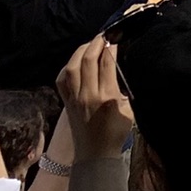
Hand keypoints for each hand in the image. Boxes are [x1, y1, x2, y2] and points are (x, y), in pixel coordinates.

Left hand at [57, 38, 132, 158]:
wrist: (95, 155)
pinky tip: (75, 62)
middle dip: (96, 43)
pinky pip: (62, 79)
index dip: (111, 46)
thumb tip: (117, 68)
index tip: (116, 37)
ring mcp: (74, 98)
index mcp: (108, 96)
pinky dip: (68, 66)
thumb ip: (122, 88)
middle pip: (88, 60)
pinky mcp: (66, 102)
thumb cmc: (116, 133)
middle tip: (104, 35)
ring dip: (81, 51)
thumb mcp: (128, 110)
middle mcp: (88, 95)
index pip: (107, 63)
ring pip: (72, 66)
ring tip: (90, 44)